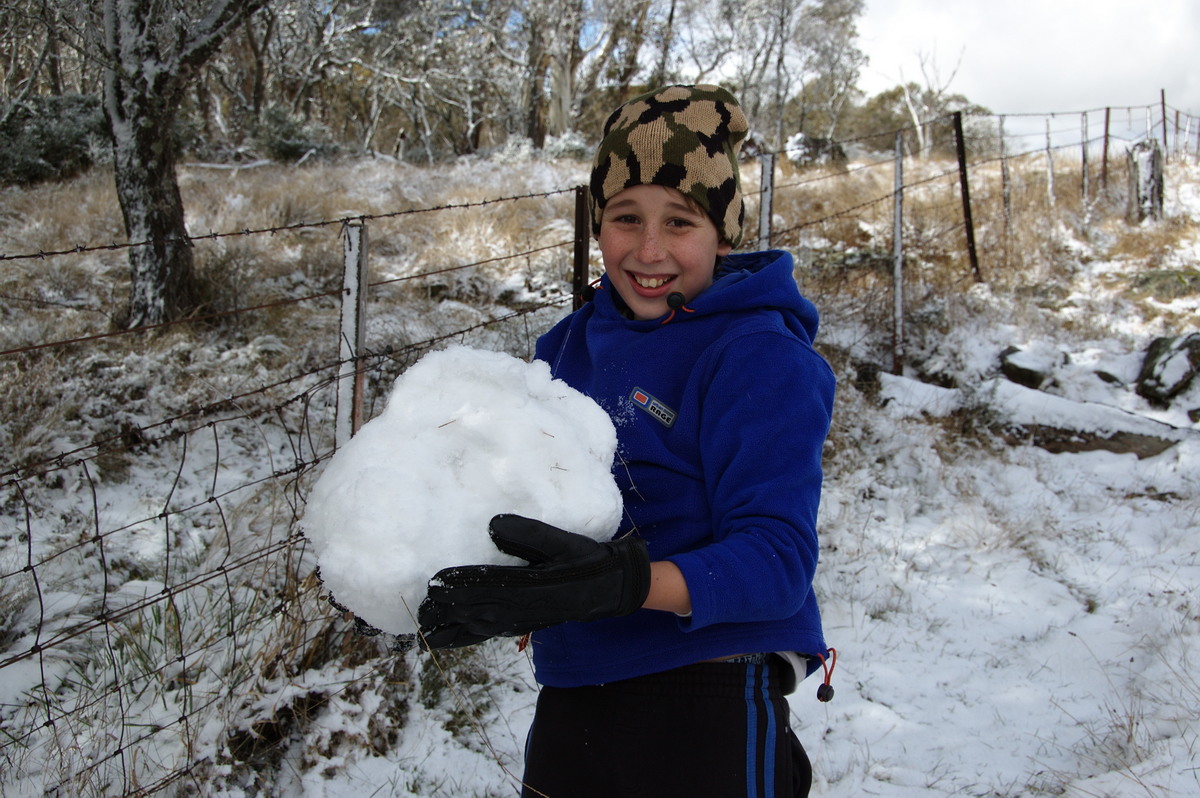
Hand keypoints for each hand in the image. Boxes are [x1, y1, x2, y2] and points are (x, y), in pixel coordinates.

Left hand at [417, 514, 650, 648]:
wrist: (607, 589)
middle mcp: (519, 608)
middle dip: (444, 609)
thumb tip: (493, 525)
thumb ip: (528, 533)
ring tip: (424, 626)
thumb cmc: (584, 560)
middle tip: (419, 605)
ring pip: (475, 626)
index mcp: (527, 587)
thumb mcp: (561, 541)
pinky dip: (463, 637)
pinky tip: (446, 639)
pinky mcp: (520, 625)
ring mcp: (518, 620)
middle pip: (473, 610)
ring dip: (449, 626)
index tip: (434, 582)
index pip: (484, 587)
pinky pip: (486, 635)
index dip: (457, 585)